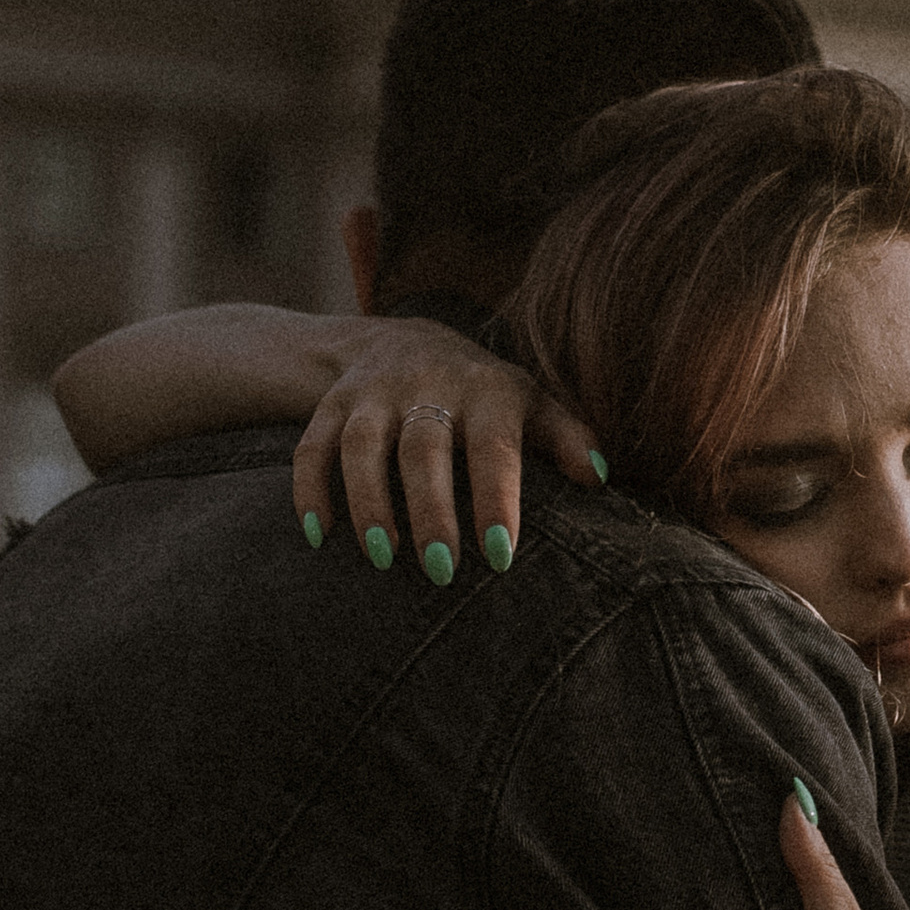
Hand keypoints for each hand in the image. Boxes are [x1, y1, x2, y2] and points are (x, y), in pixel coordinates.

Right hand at [294, 325, 603, 572]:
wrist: (402, 339)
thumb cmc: (484, 393)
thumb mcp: (530, 403)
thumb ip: (567, 437)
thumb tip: (599, 478)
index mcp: (487, 389)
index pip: (493, 444)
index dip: (497, 497)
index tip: (500, 554)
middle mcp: (428, 384)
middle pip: (423, 447)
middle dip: (431, 510)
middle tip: (441, 571)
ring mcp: (374, 394)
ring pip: (362, 445)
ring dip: (368, 503)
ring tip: (382, 558)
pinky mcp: (331, 405)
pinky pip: (312, 446)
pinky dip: (311, 490)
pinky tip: (320, 537)